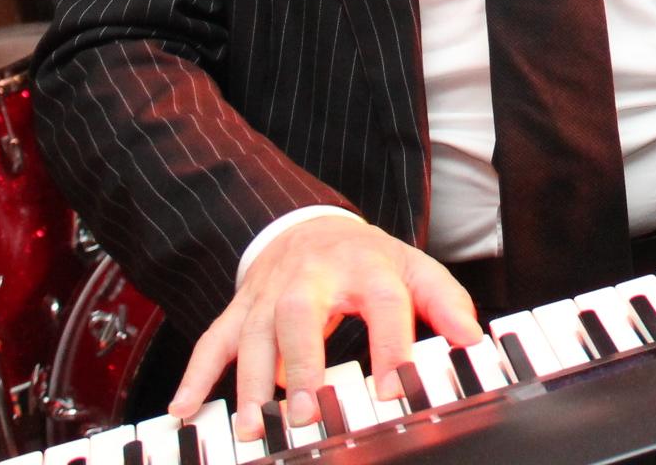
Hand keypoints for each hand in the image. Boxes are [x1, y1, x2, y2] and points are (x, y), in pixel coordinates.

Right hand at [170, 214, 479, 434]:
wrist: (309, 227)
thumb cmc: (367, 260)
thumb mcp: (413, 269)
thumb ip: (445, 301)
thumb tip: (472, 339)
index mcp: (365, 266)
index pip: (382, 303)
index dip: (390, 346)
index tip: (394, 391)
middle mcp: (311, 278)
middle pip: (301, 317)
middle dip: (303, 367)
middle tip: (309, 414)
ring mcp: (269, 295)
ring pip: (255, 337)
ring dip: (251, 384)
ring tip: (255, 427)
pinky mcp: (240, 311)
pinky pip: (212, 342)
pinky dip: (195, 376)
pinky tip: (184, 409)